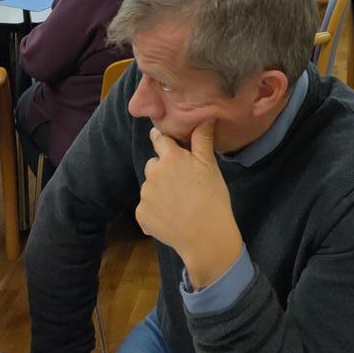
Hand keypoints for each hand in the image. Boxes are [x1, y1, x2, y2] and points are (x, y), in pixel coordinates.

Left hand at [137, 122, 242, 290]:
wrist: (206, 237)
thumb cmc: (212, 197)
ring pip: (150, 186)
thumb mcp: (210, 165)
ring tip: (179, 203)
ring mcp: (145, 195)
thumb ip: (202, 138)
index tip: (169, 145)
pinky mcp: (140, 216)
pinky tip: (171, 217)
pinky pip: (147, 208)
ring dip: (160, 191)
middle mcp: (153, 173)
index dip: (164, 141)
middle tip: (183, 183)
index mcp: (170, 158)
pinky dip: (156, 211)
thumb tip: (205, 115)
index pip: (159, 139)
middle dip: (164, 170)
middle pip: (154, 165)